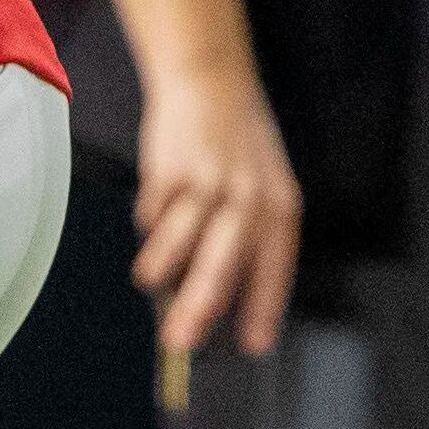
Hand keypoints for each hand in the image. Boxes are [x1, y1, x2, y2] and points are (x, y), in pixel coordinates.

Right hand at [133, 59, 301, 357]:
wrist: (210, 81)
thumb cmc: (236, 145)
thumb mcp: (260, 186)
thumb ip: (247, 236)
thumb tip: (212, 296)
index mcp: (279, 205)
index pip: (274, 267)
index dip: (262, 307)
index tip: (253, 346)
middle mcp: (248, 197)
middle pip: (222, 264)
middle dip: (200, 307)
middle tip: (181, 343)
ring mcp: (208, 184)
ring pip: (178, 245)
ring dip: (159, 268)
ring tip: (150, 282)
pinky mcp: (169, 172)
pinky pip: (152, 216)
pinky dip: (149, 223)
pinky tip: (154, 214)